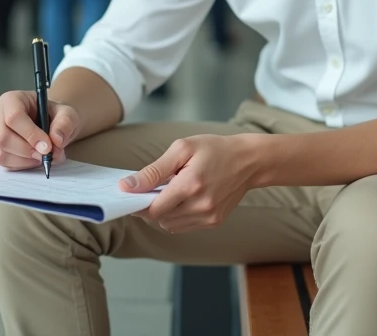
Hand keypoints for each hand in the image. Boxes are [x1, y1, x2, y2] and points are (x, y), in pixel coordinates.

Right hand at [0, 91, 81, 170]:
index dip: (30, 134)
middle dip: (27, 150)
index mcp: (12, 99)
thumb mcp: (67, 114)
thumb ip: (65, 123)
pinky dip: (20, 165)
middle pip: (3, 137)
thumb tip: (56, 140)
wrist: (49, 123)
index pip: (14, 117)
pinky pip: (2, 163)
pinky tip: (33, 159)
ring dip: (24, 160)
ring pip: (1, 153)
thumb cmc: (54, 115)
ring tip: (42, 157)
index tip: (47, 147)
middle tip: (46, 155)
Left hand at [124, 134, 262, 233]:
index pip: (153, 209)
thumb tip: (127, 186)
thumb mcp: (182, 149)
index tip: (134, 193)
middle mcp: (201, 206)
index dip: (139, 203)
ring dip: (165, 212)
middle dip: (152, 205)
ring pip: (170, 225)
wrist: (249, 161)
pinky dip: (178, 216)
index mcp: (191, 185)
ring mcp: (209, 217)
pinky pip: (184, 226)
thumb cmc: (215, 149)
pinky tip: (186, 198)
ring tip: (175, 191)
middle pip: (160, 218)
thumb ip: (154, 170)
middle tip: (158, 186)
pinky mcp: (214, 222)